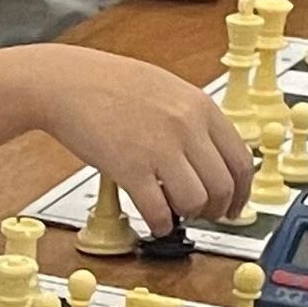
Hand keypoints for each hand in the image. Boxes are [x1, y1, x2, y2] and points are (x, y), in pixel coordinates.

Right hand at [30, 46, 254, 230]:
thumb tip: (205, 156)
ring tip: (177, 215)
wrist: (65, 83)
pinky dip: (160, 224)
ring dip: (189, 215)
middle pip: (223, 184)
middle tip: (208, 216)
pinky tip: (155, 223)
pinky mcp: (128, 168)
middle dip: (218, 208)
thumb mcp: (167, 91)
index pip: (240, 159)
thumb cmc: (108, 84)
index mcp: (201, 107)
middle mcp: (186, 128)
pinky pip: (157, 208)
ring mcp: (158, 148)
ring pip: (196, 199)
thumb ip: (191, 121)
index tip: (234, 203)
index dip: (242, 190)